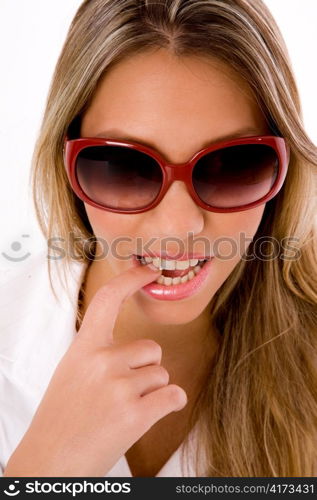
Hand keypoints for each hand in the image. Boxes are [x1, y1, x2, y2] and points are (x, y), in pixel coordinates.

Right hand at [4, 264, 186, 476]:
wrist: (51, 461)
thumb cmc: (62, 417)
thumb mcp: (72, 372)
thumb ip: (98, 353)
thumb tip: (133, 347)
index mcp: (84, 348)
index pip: (107, 300)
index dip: (129, 280)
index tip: (147, 269)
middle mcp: (102, 361)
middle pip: (152, 349)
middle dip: (145, 369)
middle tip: (120, 393)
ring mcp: (119, 386)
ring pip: (162, 375)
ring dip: (151, 392)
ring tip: (123, 409)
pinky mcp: (136, 413)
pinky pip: (174, 395)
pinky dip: (170, 404)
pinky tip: (147, 415)